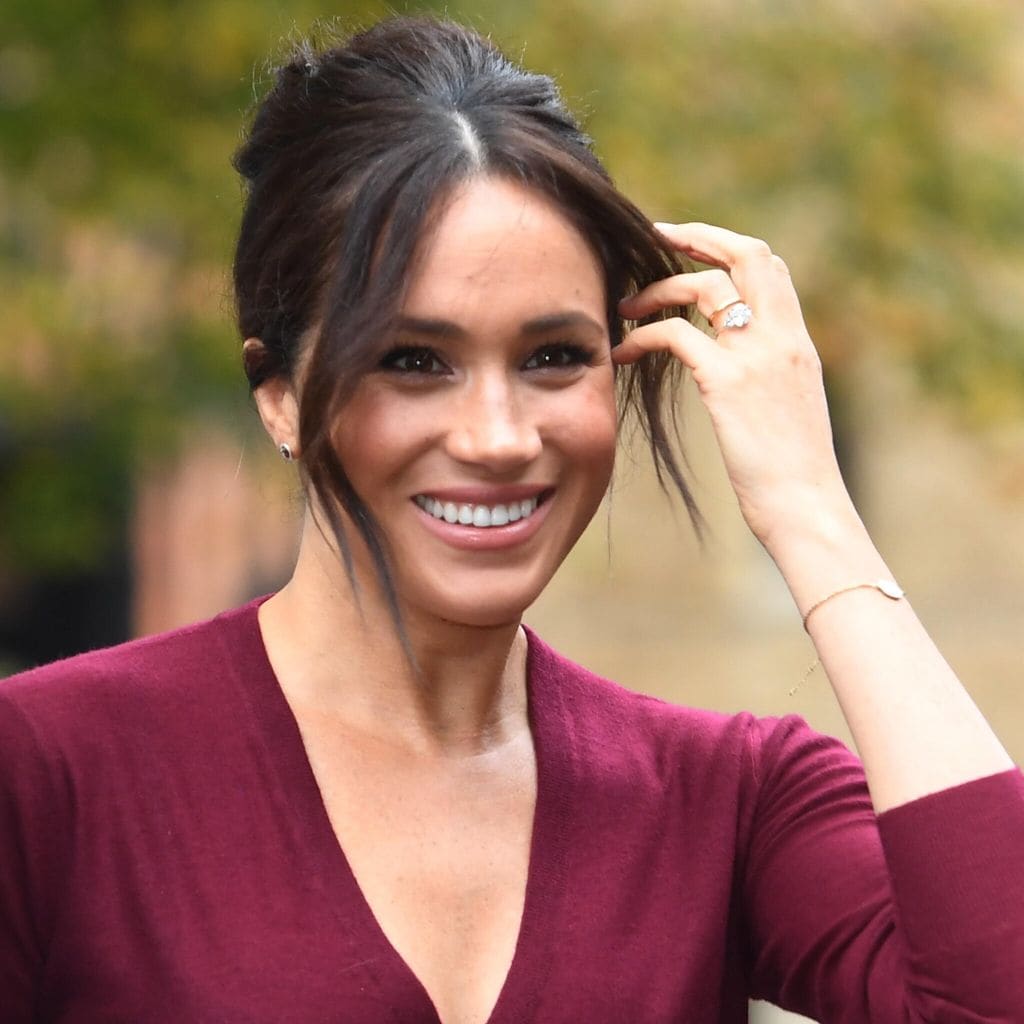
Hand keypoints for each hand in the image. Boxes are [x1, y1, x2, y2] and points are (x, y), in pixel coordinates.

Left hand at [615, 222, 853, 552]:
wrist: (808, 509)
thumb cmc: (795, 476)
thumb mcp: (792, 413)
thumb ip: (771, 381)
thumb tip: (743, 378)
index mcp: (799, 343)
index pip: (771, 268)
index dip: (729, 248)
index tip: (694, 246)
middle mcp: (783, 338)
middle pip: (748, 253)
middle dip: (699, 235)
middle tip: (657, 235)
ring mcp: (758, 356)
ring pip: (706, 285)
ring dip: (658, 288)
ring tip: (626, 306)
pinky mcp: (727, 383)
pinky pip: (676, 334)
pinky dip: (643, 335)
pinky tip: (624, 352)